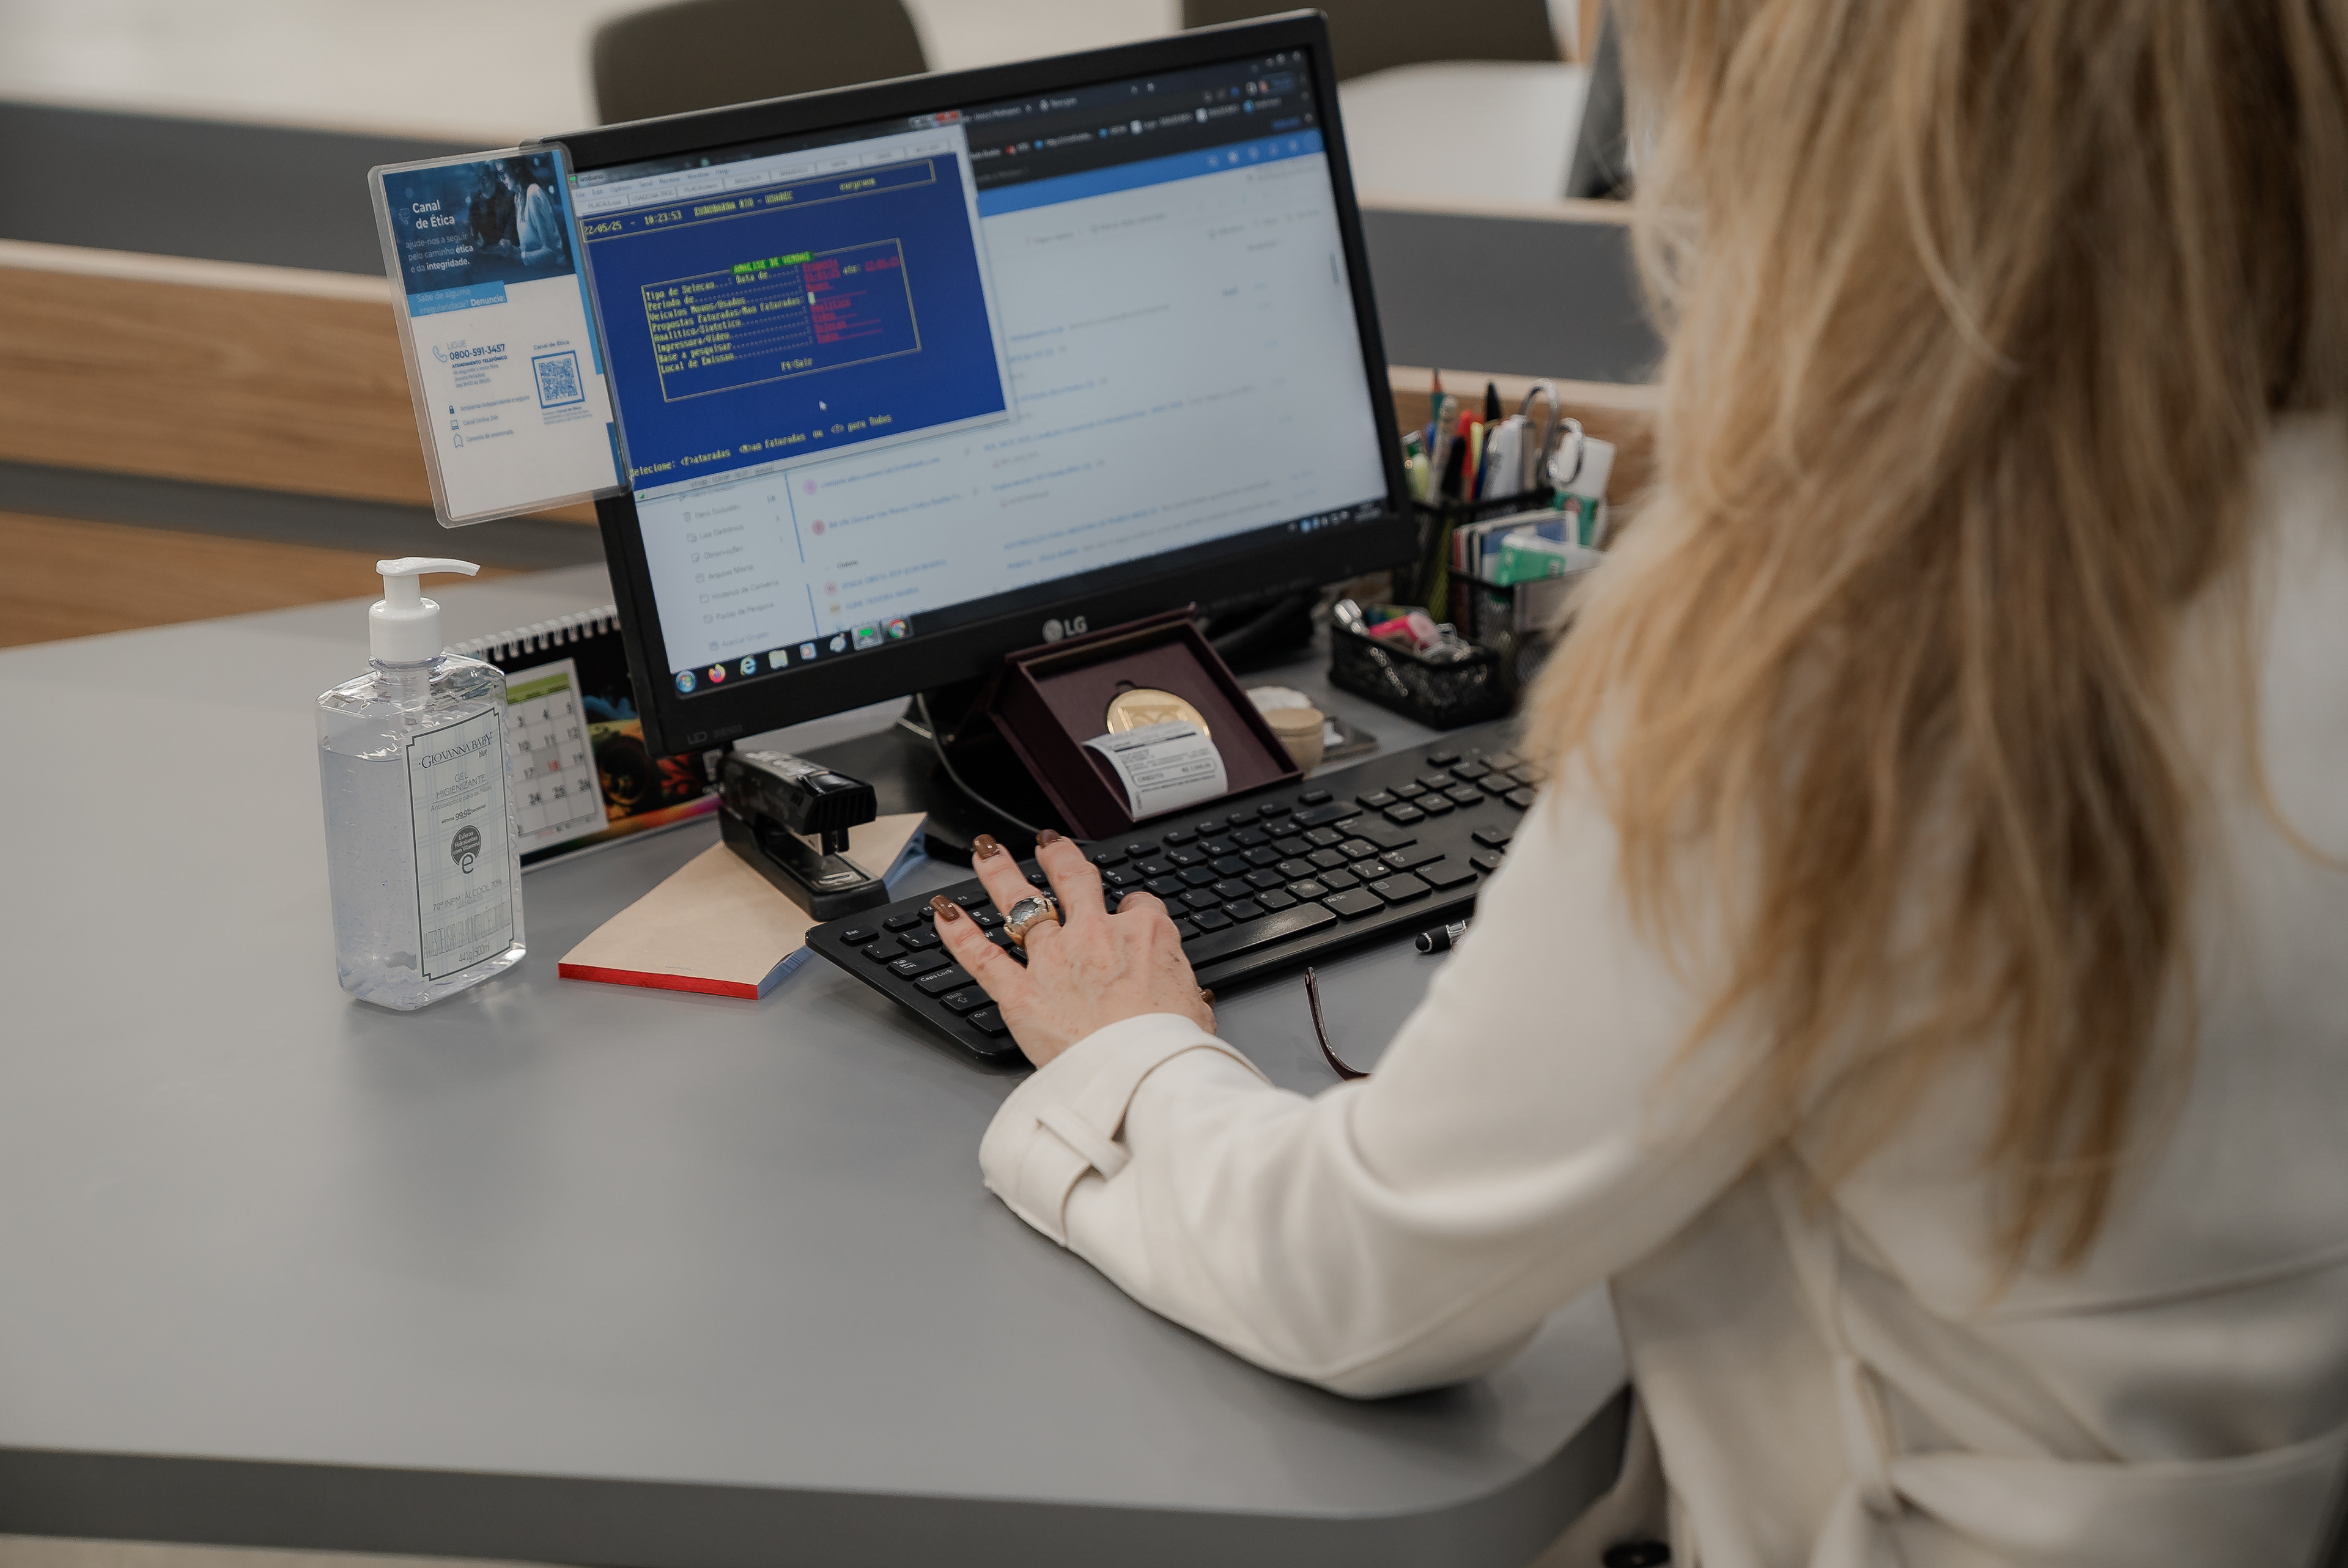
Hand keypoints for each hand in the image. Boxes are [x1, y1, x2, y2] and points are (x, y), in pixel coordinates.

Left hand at [931, 830, 1215, 1067]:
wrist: (1140, 1074)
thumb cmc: (1170, 1048)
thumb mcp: (1195, 1011)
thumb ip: (1186, 995)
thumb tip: (1191, 999)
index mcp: (1146, 935)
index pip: (1138, 907)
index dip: (1132, 909)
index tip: (1129, 914)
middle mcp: (1096, 935)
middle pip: (1075, 881)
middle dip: (1060, 857)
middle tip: (1050, 844)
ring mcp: (1055, 958)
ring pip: (1022, 902)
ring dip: (1000, 874)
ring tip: (987, 853)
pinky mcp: (1021, 992)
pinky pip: (982, 956)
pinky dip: (958, 933)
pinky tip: (943, 914)